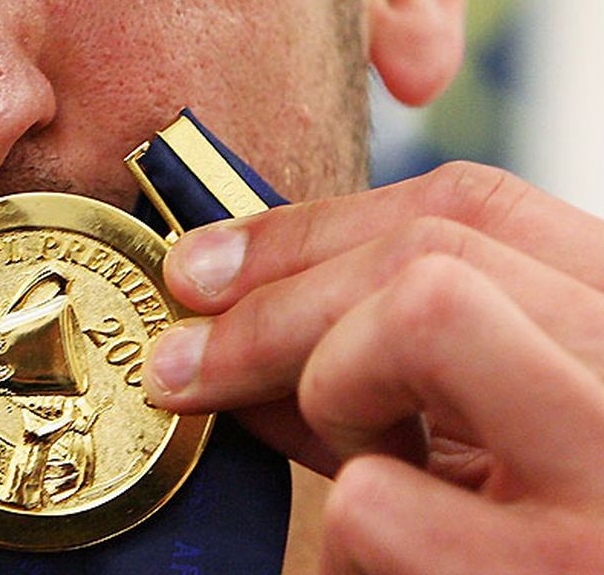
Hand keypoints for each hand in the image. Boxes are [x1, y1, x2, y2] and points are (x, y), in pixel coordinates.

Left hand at [143, 163, 603, 573]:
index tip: (205, 265)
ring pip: (420, 313)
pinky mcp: (568, 572)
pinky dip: (345, 536)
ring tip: (367, 477)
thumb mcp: (485, 437)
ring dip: (335, 395)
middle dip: (272, 303)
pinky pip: (376, 501)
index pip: (470, 204)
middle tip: (178, 366)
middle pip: (427, 251)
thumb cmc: (539, 535)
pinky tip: (388, 569)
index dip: (311, 226)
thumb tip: (224, 317)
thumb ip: (381, 365)